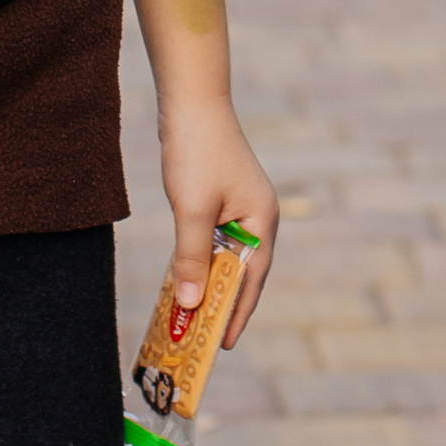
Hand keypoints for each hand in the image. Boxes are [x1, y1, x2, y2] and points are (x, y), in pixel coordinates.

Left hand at [161, 106, 279, 346]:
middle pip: (242, 271)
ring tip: (191, 314)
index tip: (222, 344)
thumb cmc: (197, 152)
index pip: (252, 279)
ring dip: (209, 282)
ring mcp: (241, 206)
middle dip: (222, 303)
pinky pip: (214, 240)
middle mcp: (258, 216)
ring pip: (226, 256)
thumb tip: (190, 303)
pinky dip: (200, 259)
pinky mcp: (223, 197)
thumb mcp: (192, 211)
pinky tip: (183, 275)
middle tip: (202, 337)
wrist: (192, 100)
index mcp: (262, 220)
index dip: (237, 312)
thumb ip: (191, 259)